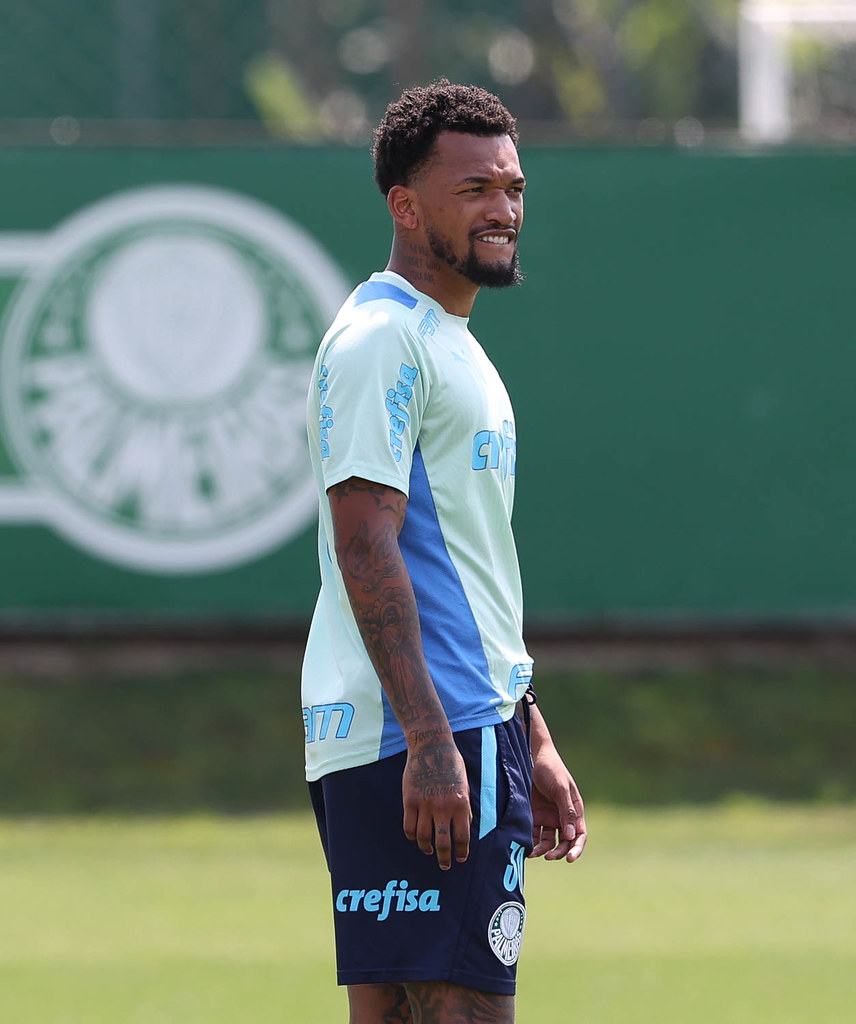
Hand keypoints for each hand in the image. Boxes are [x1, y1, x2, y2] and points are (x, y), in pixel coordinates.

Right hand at [402, 737, 471, 869]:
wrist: (431, 747)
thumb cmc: (451, 766)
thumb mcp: (465, 787)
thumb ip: (465, 809)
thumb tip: (464, 830)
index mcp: (460, 804)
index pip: (462, 837)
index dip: (461, 852)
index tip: (460, 859)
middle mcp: (443, 807)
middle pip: (443, 843)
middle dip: (445, 858)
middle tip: (445, 866)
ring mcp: (424, 805)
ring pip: (424, 838)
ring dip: (427, 849)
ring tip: (430, 851)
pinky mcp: (409, 801)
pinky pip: (409, 827)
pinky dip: (412, 837)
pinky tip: (416, 838)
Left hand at [529, 747, 586, 862]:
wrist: (533, 757)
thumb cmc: (551, 769)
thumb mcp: (560, 788)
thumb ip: (566, 811)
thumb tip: (571, 836)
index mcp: (575, 811)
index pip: (579, 835)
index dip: (576, 849)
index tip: (569, 859)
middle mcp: (562, 817)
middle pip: (565, 842)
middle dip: (558, 852)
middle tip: (548, 857)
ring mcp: (548, 817)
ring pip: (549, 841)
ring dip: (543, 849)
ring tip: (533, 853)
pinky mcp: (535, 816)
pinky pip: (535, 834)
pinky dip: (532, 842)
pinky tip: (526, 846)